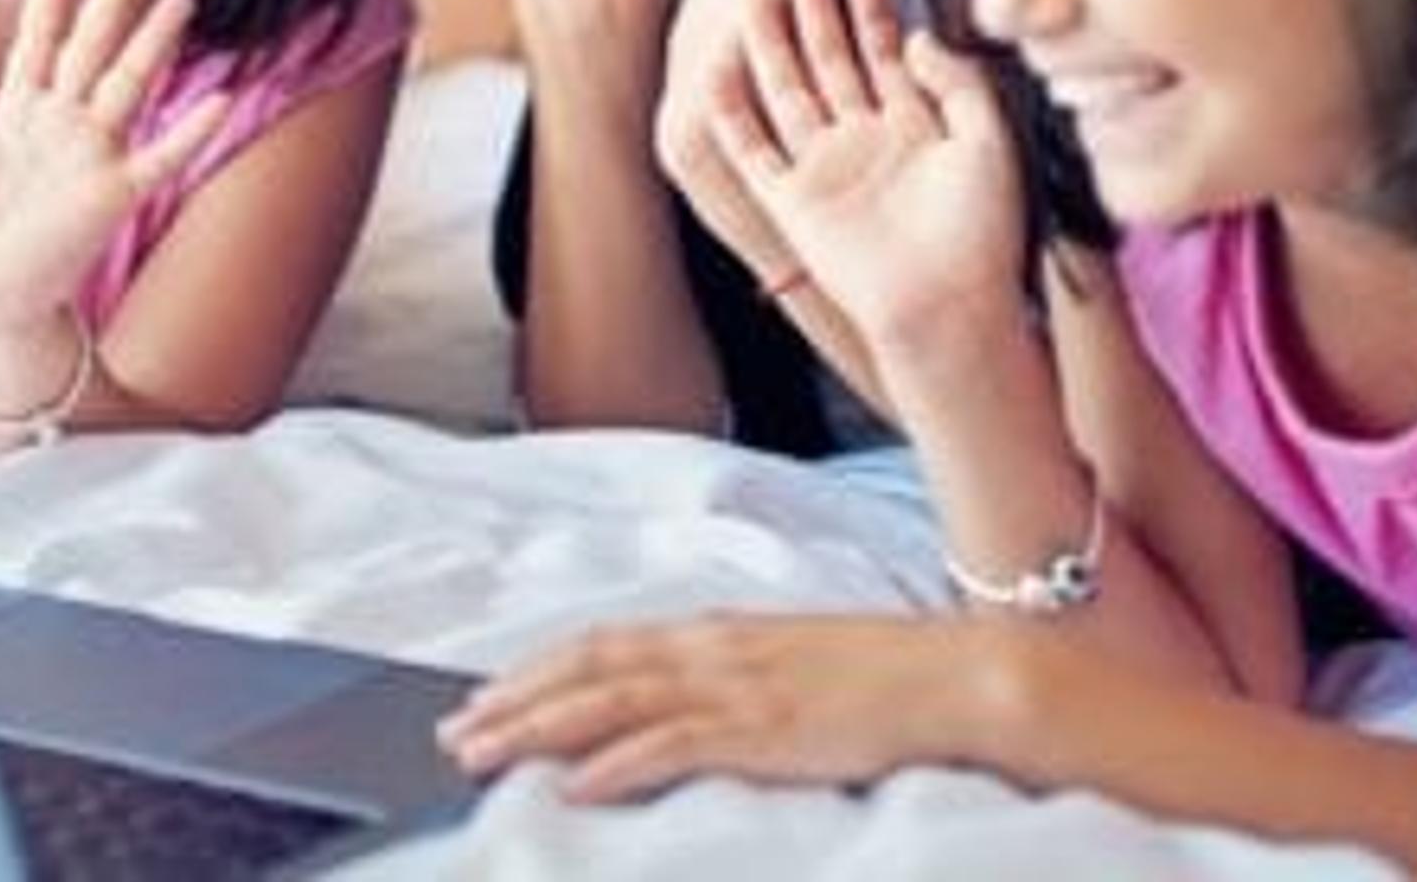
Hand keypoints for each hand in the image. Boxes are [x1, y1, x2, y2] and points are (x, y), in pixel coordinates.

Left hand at [0, 0, 233, 342]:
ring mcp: (89, 157)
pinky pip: (158, 158)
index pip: (36, 42)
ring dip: (152, 45)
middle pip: (90, 48)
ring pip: (127, 86)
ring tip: (178, 0)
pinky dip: (188, 131)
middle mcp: (58, 126)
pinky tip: (219, 101)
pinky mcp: (110, 195)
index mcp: (15, 114)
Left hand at [438, 613, 1003, 804]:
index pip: (608, 643)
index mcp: (723, 633)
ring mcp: (737, 687)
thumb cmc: (890, 681)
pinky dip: (614, 762)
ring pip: (612, 700)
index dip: (540, 669)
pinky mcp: (763, 729)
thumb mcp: (798, 669)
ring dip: (539, 727)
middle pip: (590, 667)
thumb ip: (737, 680)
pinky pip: (672, 744)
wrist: (962, 679)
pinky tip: (573, 783)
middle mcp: (716, 649)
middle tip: (454, 732)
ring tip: (484, 754)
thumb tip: (683, 708)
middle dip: (515, 699)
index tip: (489, 695)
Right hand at [710, 0, 1026, 349]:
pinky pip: (752, 150)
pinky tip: (715, 72)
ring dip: (772, 42)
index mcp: (911, 129)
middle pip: (830, 61)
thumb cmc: (979, 236)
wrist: (948, 307)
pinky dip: (732, 113)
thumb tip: (921, 34)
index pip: (883, 54)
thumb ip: (957, 83)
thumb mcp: (986, 142)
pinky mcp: (791, 200)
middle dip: (817, 9)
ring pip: (788, 90)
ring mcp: (823, 169)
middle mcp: (862, 143)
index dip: (871, 11)